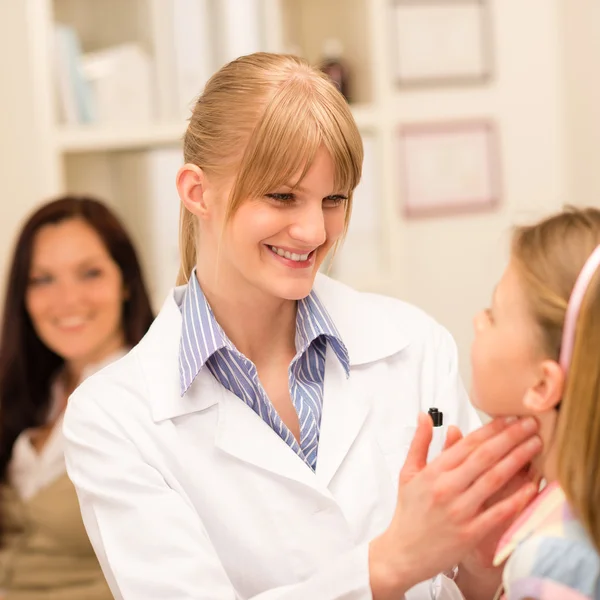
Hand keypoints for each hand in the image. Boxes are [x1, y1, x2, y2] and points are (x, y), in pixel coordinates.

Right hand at [368, 414, 540, 599]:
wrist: (403, 552)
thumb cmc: (408, 511)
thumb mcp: (408, 472)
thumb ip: (419, 442)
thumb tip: (424, 416)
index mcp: (433, 472)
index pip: (467, 444)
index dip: (491, 429)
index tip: (509, 418)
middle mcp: (447, 488)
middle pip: (485, 457)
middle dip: (510, 437)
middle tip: (530, 424)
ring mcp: (460, 511)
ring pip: (494, 479)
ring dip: (518, 460)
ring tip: (535, 445)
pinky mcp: (470, 533)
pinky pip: (498, 512)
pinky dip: (516, 498)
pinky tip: (532, 485)